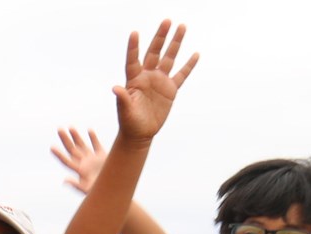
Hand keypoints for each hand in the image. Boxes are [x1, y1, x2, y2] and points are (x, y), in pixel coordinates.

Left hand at [51, 127, 105, 194]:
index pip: (67, 161)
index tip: (51, 147)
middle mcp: (85, 164)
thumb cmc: (101, 193)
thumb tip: (64, 180)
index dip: (59, 155)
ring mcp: (93, 160)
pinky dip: (93, 138)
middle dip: (66, 140)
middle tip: (59, 129)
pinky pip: (97, 145)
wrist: (116, 189)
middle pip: (72, 150)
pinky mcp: (103, 157)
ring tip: (70, 127)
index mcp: (80, 171)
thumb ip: (76, 185)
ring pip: (83, 146)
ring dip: (76, 137)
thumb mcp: (88, 190)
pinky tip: (89, 130)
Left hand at [113, 21, 197, 144]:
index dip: (133, 47)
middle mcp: (147, 76)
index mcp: (134, 80)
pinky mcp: (170, 90)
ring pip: (169, 58)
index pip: (133, 60)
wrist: (140, 134)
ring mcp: (160, 81)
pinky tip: (195, 54)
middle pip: (154, 52)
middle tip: (167, 21)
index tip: (134, 33)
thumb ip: (122, 98)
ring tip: (181, 26)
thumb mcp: (125, 111)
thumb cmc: (129, 123)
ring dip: (175, 43)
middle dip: (160, 37)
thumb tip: (115, 88)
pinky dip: (188, 66)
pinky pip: (182, 75)